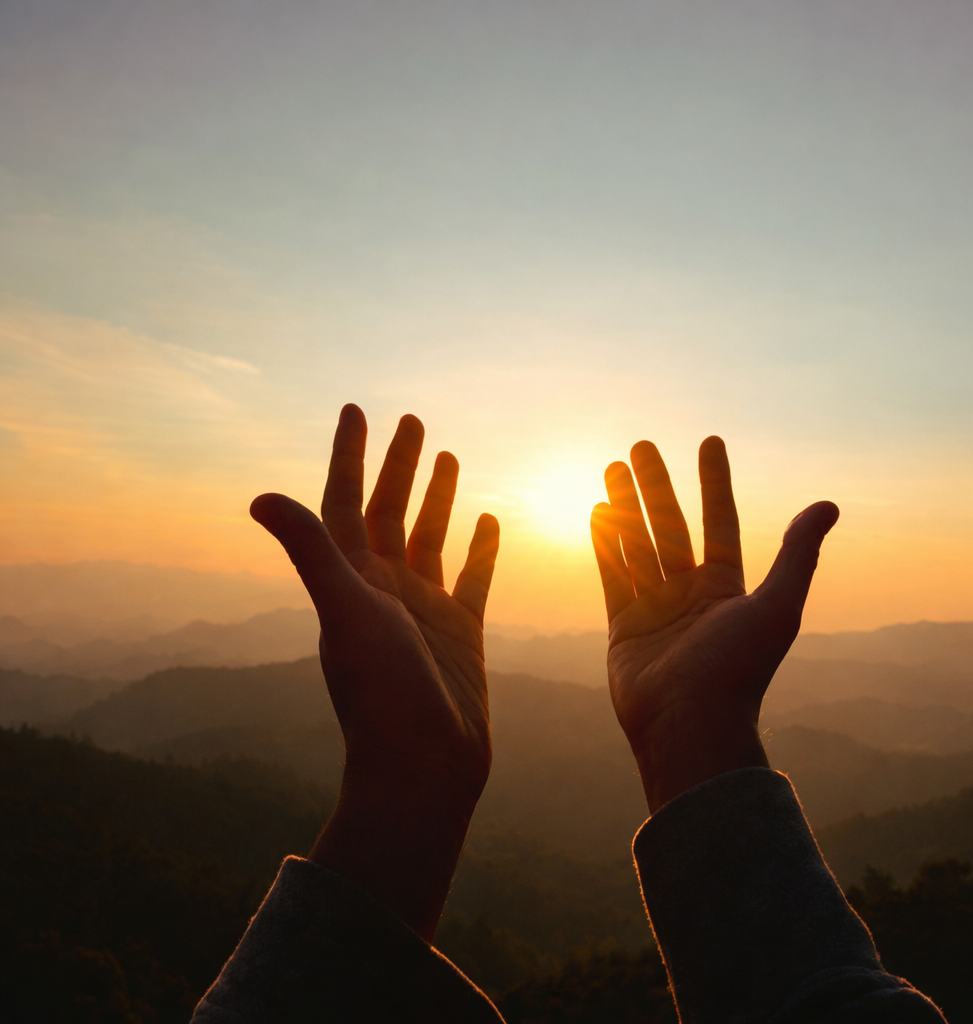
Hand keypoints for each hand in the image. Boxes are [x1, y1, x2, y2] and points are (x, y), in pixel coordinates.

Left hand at [249, 404, 498, 940]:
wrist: (423, 767)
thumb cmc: (383, 696)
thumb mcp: (348, 615)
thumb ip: (312, 553)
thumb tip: (258, 497)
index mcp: (352, 581)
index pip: (345, 503)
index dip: (348, 455)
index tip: (356, 409)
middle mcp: (385, 590)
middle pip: (390, 511)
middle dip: (398, 465)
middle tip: (412, 419)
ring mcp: (424, 610)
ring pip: (431, 537)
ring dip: (437, 497)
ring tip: (449, 454)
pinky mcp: (461, 633)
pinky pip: (472, 577)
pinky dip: (481, 546)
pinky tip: (492, 518)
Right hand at [590, 437, 837, 811]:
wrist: (691, 724)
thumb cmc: (739, 668)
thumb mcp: (778, 604)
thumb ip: (798, 553)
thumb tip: (829, 504)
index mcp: (727, 589)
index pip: (719, 522)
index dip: (715, 483)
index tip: (709, 442)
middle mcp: (690, 596)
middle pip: (670, 527)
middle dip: (656, 486)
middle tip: (641, 446)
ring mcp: (655, 610)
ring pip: (637, 545)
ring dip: (625, 506)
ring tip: (613, 467)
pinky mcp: (624, 629)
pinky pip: (612, 577)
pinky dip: (605, 545)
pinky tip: (597, 511)